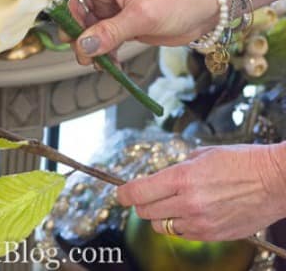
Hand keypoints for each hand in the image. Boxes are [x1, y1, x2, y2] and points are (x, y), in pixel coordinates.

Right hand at [67, 0, 219, 64]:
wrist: (206, 9)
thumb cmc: (177, 0)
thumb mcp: (141, 16)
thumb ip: (110, 32)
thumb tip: (84, 46)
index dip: (72, 18)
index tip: (73, 39)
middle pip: (81, 18)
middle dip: (83, 39)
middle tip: (87, 59)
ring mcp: (114, 10)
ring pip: (92, 32)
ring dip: (94, 50)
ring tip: (100, 66)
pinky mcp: (124, 25)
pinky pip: (106, 40)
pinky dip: (106, 53)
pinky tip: (111, 65)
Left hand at [117, 143, 285, 240]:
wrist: (275, 181)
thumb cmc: (242, 162)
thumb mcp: (202, 154)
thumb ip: (178, 168)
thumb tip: (162, 177)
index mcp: (182, 177)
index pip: (138, 191)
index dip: (123, 193)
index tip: (119, 193)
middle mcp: (189, 202)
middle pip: (145, 212)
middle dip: (141, 203)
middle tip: (145, 195)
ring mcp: (202, 222)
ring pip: (162, 226)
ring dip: (160, 216)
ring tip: (172, 203)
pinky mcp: (214, 235)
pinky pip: (184, 234)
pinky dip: (181, 225)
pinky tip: (190, 212)